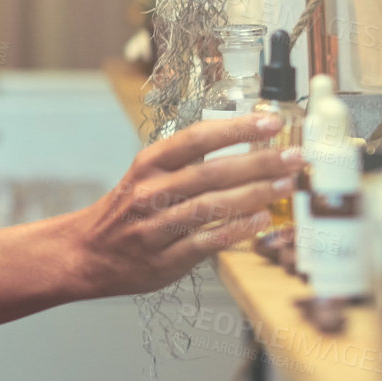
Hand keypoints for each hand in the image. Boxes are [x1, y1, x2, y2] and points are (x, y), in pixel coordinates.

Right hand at [70, 112, 301, 299]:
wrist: (87, 252)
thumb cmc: (127, 210)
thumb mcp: (146, 175)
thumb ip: (187, 163)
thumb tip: (244, 148)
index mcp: (148, 164)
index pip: (196, 138)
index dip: (236, 128)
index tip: (271, 121)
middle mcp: (151, 192)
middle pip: (212, 172)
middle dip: (259, 162)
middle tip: (294, 156)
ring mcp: (157, 227)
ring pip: (212, 206)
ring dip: (254, 195)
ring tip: (286, 186)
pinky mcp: (165, 259)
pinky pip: (207, 242)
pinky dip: (237, 231)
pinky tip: (261, 221)